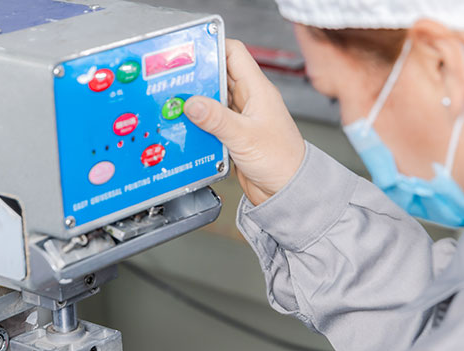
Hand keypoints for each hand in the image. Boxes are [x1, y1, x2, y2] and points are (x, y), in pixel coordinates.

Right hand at [184, 39, 305, 205]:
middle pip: (218, 77)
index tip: (192, 53)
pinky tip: (188, 129)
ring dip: (197, 105)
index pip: (234, 54)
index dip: (213, 48)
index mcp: (257, 90)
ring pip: (213, 101)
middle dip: (198, 79)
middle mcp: (249, 101)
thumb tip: (192, 103)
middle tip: (177, 83)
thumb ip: (216, 119)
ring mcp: (241, 118)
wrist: (286, 191)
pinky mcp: (233, 136)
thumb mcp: (245, 137)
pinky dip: (200, 125)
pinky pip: (212, 123)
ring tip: (178, 106)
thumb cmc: (281, 162)